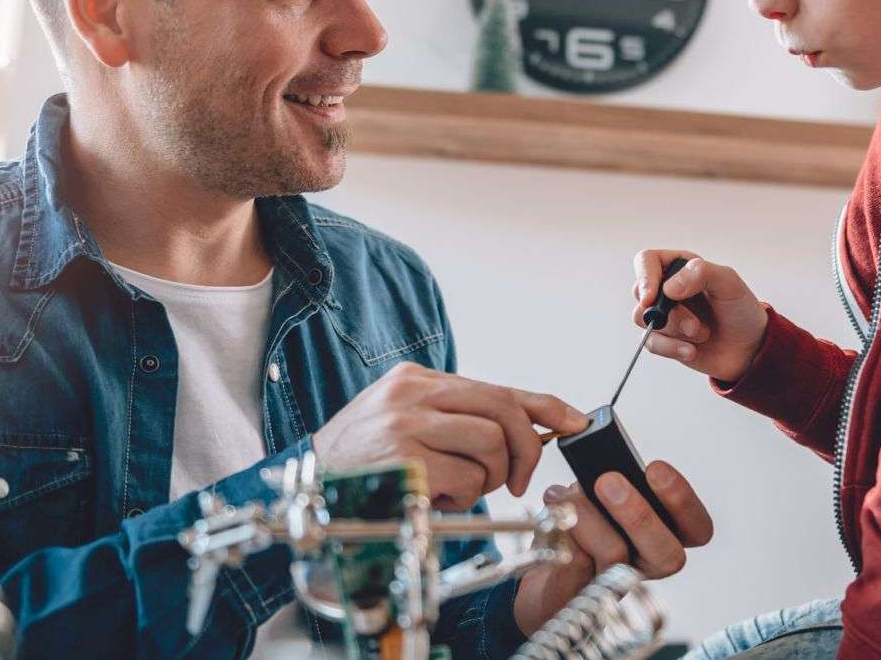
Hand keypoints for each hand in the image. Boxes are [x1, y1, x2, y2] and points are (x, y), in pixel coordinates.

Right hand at [311, 362, 587, 510]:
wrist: (306, 488)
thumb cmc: (362, 463)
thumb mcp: (409, 425)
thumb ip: (462, 421)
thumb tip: (533, 428)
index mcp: (417, 381)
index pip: (498, 387)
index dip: (545, 405)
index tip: (574, 420)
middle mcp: (412, 395)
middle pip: (503, 412)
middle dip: (524, 450)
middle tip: (516, 479)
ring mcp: (406, 426)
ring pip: (491, 446)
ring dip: (486, 479)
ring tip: (454, 488)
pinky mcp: (405, 462)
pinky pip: (466, 480)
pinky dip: (461, 499)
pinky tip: (434, 499)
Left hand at [513, 461, 713, 635]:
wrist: (542, 571)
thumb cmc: (579, 526)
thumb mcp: (599, 496)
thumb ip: (610, 484)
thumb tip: (602, 469)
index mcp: (663, 537)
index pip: (697, 529)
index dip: (683, 500)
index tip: (655, 469)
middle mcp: (646, 565)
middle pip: (668, 555)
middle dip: (639, 514)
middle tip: (608, 481)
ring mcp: (617, 584)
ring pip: (617, 556)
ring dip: (588, 517)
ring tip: (565, 495)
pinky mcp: (582, 594)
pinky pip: (577, 563)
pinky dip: (561, 531)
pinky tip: (551, 513)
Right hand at [631, 250, 768, 383]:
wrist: (750, 349)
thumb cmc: (741, 310)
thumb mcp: (729, 283)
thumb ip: (701, 273)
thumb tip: (667, 288)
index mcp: (680, 267)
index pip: (646, 261)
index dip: (644, 277)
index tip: (651, 297)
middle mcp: (667, 289)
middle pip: (641, 293)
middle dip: (667, 313)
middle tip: (694, 325)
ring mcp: (665, 315)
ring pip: (643, 319)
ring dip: (674, 331)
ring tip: (702, 335)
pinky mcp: (665, 339)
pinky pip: (651, 343)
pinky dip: (672, 348)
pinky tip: (692, 351)